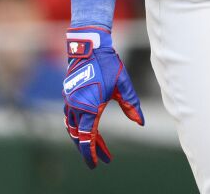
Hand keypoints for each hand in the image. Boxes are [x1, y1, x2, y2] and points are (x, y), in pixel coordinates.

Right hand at [63, 26, 143, 168]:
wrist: (90, 45)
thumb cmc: (108, 64)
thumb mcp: (123, 85)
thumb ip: (132, 105)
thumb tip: (141, 122)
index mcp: (89, 107)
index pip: (89, 138)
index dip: (93, 152)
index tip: (98, 163)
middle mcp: (76, 106)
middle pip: (79, 136)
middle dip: (88, 149)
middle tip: (99, 159)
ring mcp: (70, 100)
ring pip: (72, 128)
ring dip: (82, 138)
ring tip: (95, 146)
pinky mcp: (68, 95)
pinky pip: (70, 117)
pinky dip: (77, 126)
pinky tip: (87, 128)